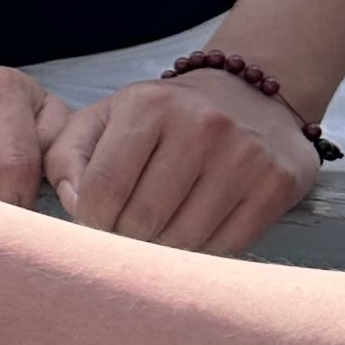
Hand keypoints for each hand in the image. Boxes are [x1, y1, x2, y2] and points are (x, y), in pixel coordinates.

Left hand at [44, 66, 316, 253]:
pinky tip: (197, 230)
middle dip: (126, 238)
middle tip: (128, 231)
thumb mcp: (106, 117)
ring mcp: (244, 155)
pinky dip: (204, 251)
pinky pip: (226, 246)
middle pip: (142, 221)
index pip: (103, 190)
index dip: (90, 221)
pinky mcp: (275, 184)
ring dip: (164, 249)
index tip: (96, 222)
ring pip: (183, 240)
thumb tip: (74, 206)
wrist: (249, 94)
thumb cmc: (163, 116)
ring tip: (161, 229)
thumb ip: (68, 157)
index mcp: (149, 106)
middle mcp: (201, 126)